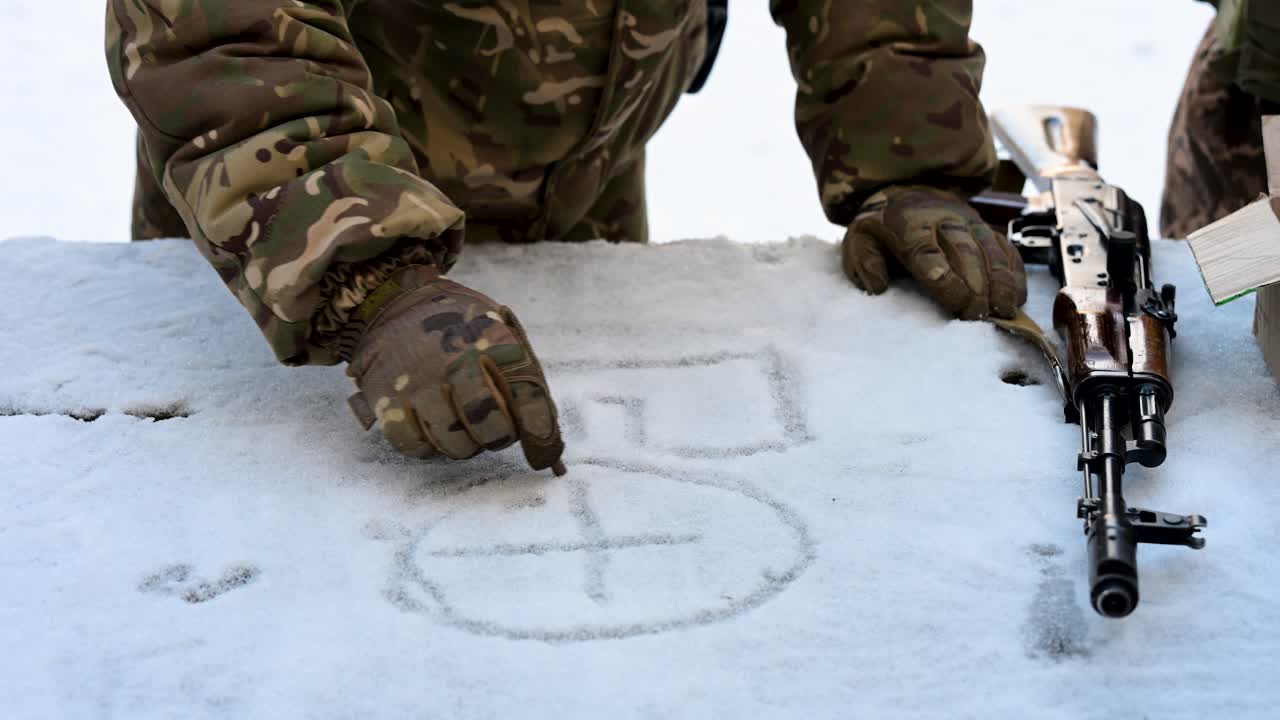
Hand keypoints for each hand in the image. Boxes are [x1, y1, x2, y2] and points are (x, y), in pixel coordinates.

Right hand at [345, 266, 564, 473]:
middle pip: (490, 425)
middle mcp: (456, 363)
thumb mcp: (501, 337)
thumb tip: (547, 450)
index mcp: (493, 342)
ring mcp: (419, 384)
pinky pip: (414, 445)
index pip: (528, 397)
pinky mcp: (387, 400)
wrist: (397, 305)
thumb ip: (526, 384)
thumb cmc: (461, 330)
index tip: (542, 455)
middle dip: (498, 436)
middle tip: (493, 427)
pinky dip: (428, 446)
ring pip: (453, 444)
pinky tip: (433, 428)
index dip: (540, 432)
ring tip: (461, 424)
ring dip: (464, 444)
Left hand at [841, 185, 1026, 319]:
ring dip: (999, 280)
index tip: (956, 299)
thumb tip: (878, 285)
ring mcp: (968, 222)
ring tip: (1003, 310)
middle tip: (978, 315)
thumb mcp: (859, 241)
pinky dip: (1014, 273)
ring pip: (989, 249)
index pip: (926, 251)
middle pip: (963, 251)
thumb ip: (864, 262)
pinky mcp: (986, 228)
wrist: (905, 192)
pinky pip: (1004, 248)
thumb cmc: (882, 228)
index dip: (943, 276)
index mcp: (906, 225)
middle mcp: (942, 219)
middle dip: (974, 284)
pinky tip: (1016, 297)